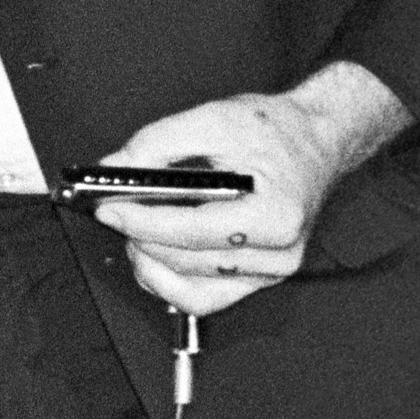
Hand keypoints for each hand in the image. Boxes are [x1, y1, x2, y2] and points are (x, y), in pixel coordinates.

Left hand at [90, 65, 408, 316]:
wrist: (313, 141)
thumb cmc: (275, 133)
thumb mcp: (212, 119)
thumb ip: (156, 143)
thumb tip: (113, 168)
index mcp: (276, 214)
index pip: (191, 231)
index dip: (140, 221)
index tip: (106, 207)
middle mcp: (279, 252)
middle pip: (184, 262)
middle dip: (139, 236)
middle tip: (112, 209)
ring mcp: (270, 272)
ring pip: (188, 289)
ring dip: (149, 261)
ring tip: (135, 228)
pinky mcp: (257, 279)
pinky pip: (200, 299)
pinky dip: (167, 281)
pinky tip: (152, 252)